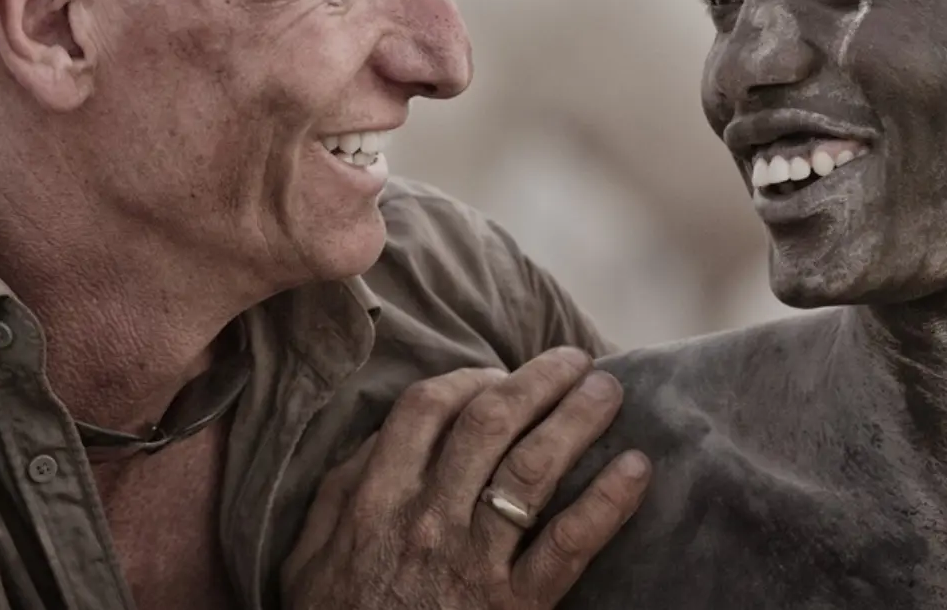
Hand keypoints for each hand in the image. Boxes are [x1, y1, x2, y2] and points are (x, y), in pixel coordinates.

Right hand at [282, 347, 651, 609]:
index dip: (472, 379)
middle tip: (576, 361)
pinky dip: (608, 500)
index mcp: (377, 498)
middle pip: (492, 422)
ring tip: (609, 392)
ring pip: (534, 467)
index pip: (429, 408)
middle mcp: (428, 518)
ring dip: (579, 419)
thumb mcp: (310, 554)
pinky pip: (568, 543)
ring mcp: (473, 560)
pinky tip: (636, 468)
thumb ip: (343, 489)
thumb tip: (383, 436)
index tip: (501, 376)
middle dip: (540, 380)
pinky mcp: (515, 605)